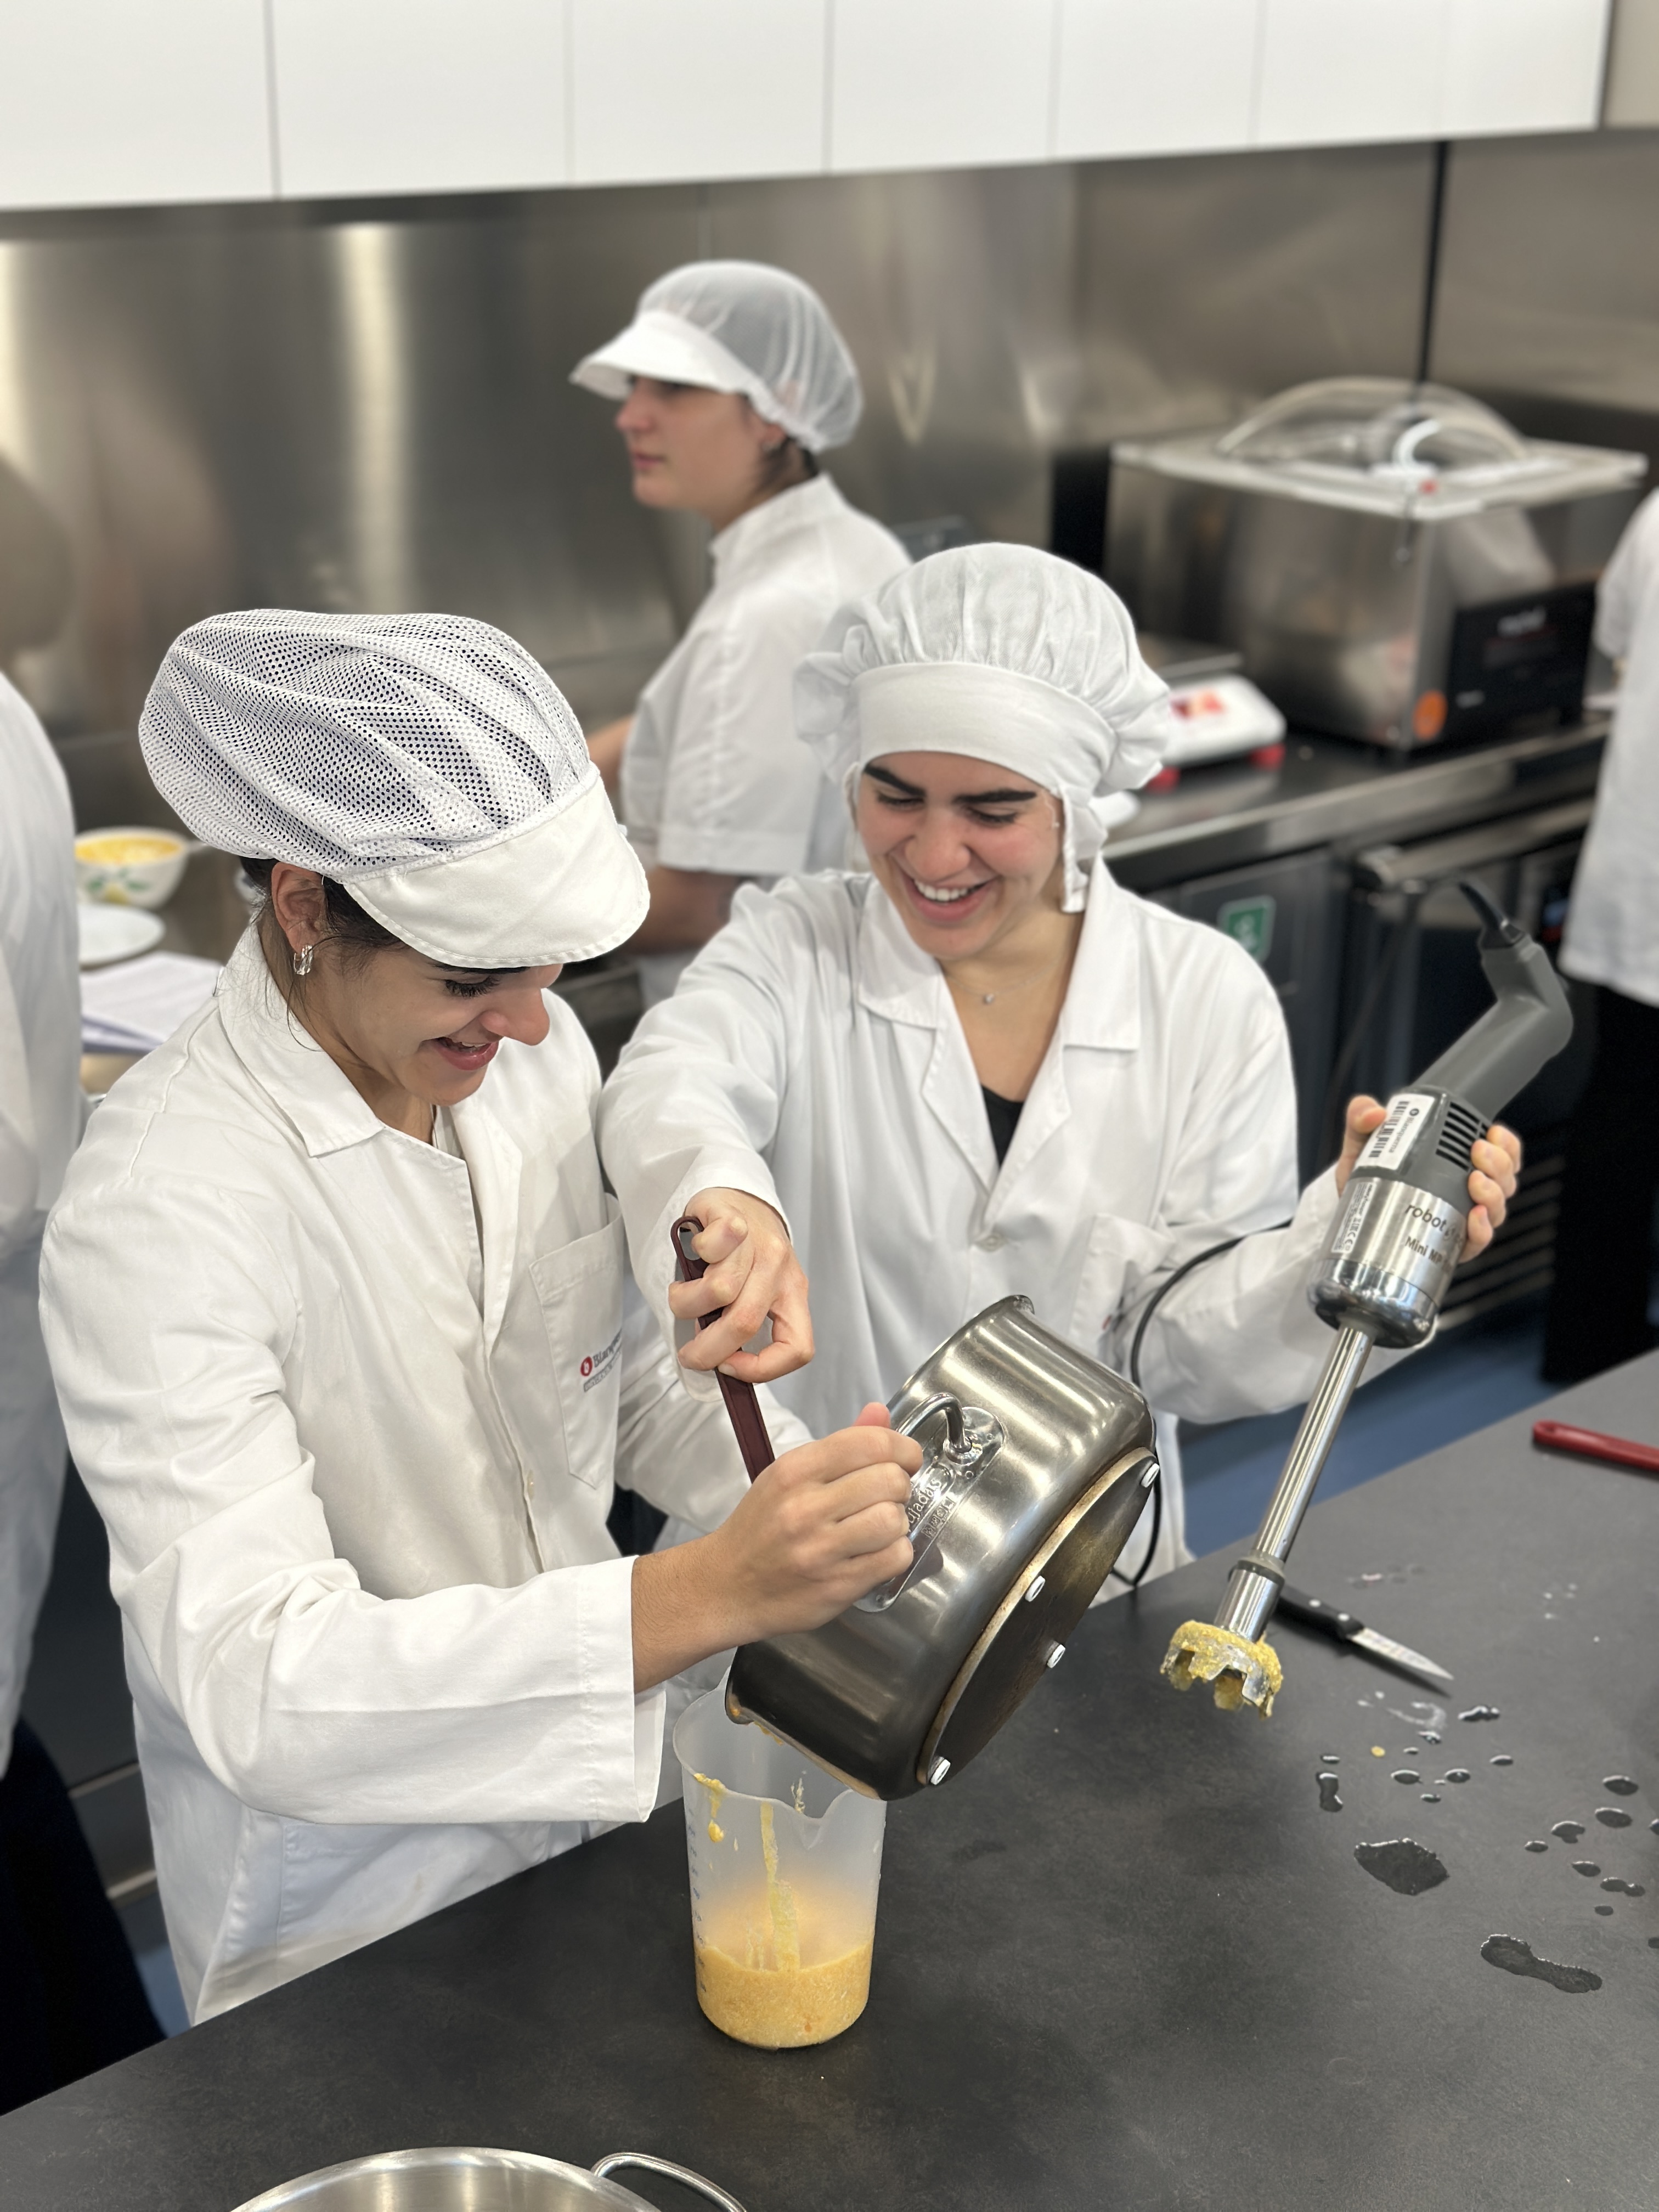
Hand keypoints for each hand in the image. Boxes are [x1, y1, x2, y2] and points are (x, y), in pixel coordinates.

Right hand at [631, 1403, 919, 1687]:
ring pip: (894, 1520)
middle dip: (900, 1485)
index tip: (905, 1458)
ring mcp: (820, 1550)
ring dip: (897, 1522)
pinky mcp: (836, 1586)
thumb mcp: (788, 1476)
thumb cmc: (761, 1528)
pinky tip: (876, 1551)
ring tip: (879, 1525)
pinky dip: (896, 1553)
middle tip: (886, 1496)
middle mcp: (805, 1508)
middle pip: (889, 1480)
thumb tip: (880, 1413)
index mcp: (794, 1471)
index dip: (901, 1447)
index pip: (868, 1443)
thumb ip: (840, 1445)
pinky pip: (894, 1558)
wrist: (726, 1586)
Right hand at [669, 1187, 812, 1382]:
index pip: (798, 1347)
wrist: (741, 1200)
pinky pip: (711, 1246)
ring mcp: (757, 1242)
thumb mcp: (758, 1294)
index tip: (730, 1367)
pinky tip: (696, 1255)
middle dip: (708, 1350)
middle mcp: (779, 1269)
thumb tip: (717, 1362)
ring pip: (719, 1289)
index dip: (762, 1368)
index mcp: (793, 1294)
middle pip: (744, 1322)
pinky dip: (694, 1255)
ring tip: (684, 1298)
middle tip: (690, 1354)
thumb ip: (744, 1326)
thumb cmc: (744, 1254)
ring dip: (688, 1303)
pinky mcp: (732, 1218)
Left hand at [1334, 1096, 1521, 1263]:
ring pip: (1497, 1208)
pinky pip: (1477, 1241)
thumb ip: (1361, 1118)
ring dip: (1493, 1194)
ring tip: (1475, 1181)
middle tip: (1478, 1152)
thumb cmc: (1365, 1179)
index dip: (1507, 1144)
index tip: (1493, 1132)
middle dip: (1500, 1164)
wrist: (1345, 1218)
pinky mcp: (1450, 1247)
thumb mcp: (1361, 1144)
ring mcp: (1460, 1220)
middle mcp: (1466, 1192)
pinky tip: (1473, 1215)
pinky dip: (1481, 1229)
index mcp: (1456, 1165)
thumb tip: (1375, 1113)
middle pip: (1505, 1179)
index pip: (1500, 1154)